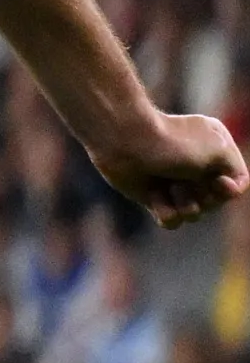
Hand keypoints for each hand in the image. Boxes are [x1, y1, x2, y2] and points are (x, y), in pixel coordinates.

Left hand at [84, 107, 249, 228]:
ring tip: (170, 188)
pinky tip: (153, 196)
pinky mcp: (154, 197)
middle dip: (205, 199)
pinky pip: (172, 220)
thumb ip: (236, 171)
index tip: (218, 182)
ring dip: (185, 205)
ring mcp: (176, 183)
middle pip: (216, 201)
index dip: (229, 190)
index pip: (237, 182)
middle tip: (185, 182)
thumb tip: (231, 189)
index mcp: (218, 149)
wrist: (125, 142)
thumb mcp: (219, 151)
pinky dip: (165, 212)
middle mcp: (198, 167)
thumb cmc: (173, 143)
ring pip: (195, 214)